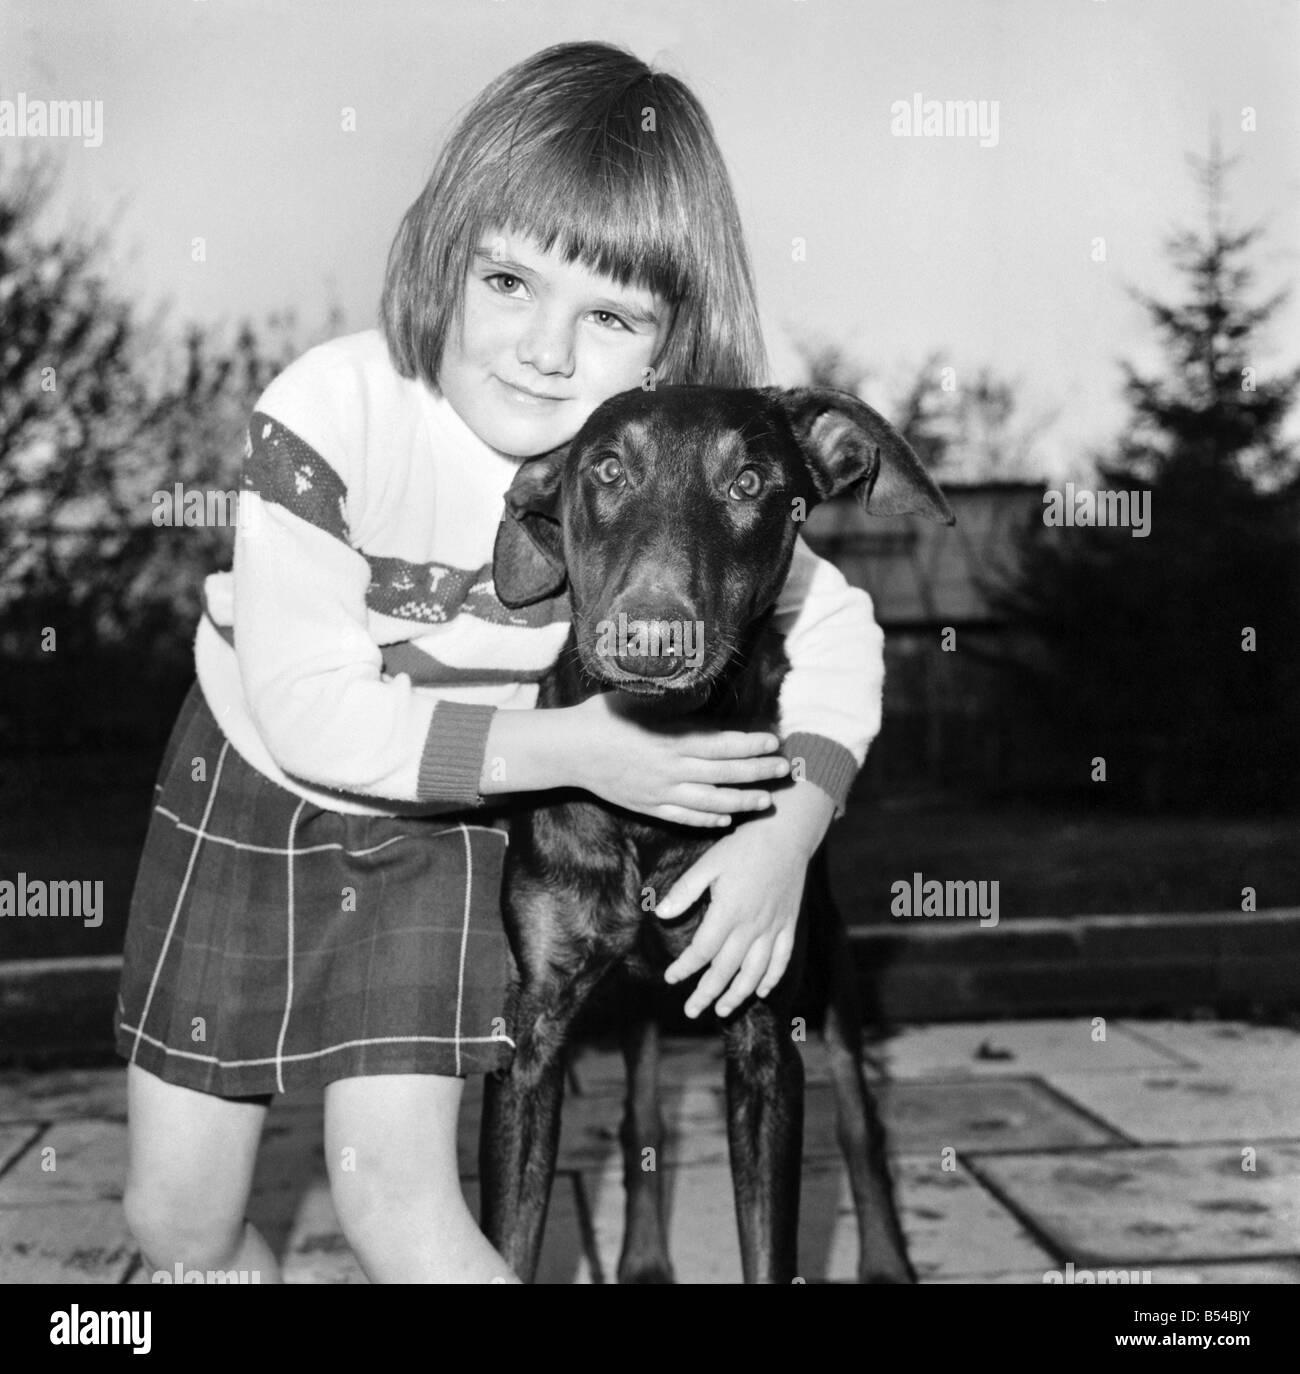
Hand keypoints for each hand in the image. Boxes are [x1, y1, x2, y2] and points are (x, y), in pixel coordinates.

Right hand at [564, 692, 788, 827]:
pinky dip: (707, 820)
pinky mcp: (647, 806)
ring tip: (765, 802)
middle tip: (784, 771)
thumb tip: (706, 692)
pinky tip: (726, 820)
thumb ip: (673, 700)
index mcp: (670, 740)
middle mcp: (670, 769)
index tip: (774, 742)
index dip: (751, 745)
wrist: (567, 750)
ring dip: (741, 802)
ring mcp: (660, 792)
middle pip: (724, 774)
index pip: (722, 744)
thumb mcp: (638, 697)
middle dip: (758, 773)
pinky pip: (684, 817)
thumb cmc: (602, 716)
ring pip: (710, 802)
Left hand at [654, 782, 834, 1016]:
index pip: (702, 951)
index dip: (684, 967)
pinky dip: (772, 979)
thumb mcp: (708, 863)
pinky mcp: (789, 924)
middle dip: (707, 993)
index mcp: (728, 912)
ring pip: (755, 972)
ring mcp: (773, 927)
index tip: (670, 977)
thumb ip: (685, 891)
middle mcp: (752, 926)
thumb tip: (662, 915)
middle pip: (726, 969)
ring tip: (722, 1010)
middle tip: (691, 1010)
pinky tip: (761, 992)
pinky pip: (782, 959)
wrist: (786, 834)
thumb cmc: (742, 846)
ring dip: (738, 994)